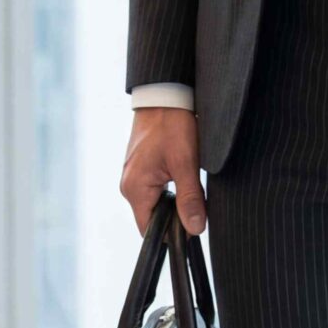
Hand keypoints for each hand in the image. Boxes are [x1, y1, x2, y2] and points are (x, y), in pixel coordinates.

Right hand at [120, 107, 206, 235]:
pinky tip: (185, 178)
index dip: (171, 234)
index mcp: (135, 189)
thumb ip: (190, 198)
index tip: (193, 227)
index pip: (149, 230)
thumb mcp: (186, 163)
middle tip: (198, 205)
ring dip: (176, 202)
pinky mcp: (141, 168)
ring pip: (157, 203)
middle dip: (176, 217)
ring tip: (192, 187)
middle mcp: (129, 186)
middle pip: (153, 217)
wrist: (164, 94)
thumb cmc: (172, 124)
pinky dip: (172, 189)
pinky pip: (155, 189)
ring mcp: (134, 176)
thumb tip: (195, 229)